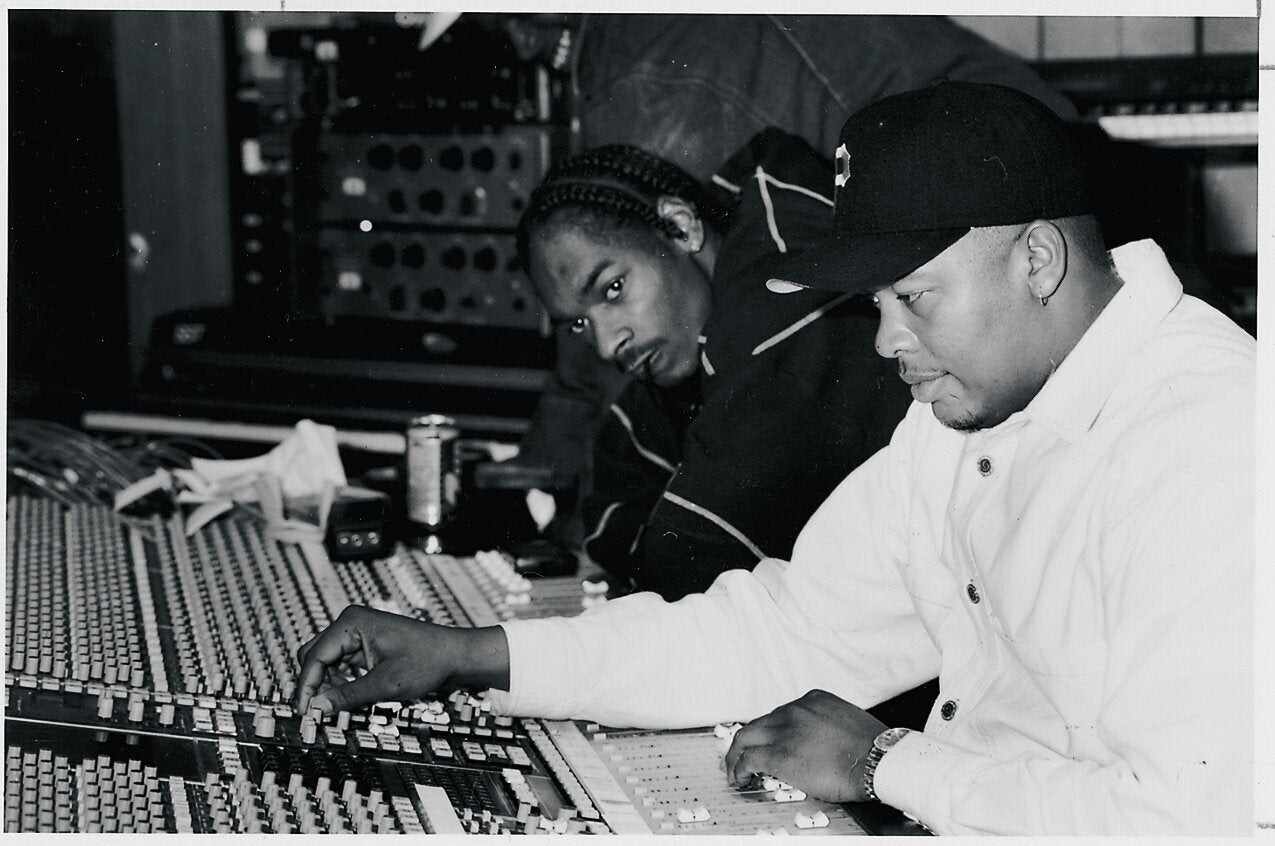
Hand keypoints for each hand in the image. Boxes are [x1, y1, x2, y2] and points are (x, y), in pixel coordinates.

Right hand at [294, 605, 508, 714]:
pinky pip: (340, 665)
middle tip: (315, 715)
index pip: (314, 657)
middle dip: (313, 686)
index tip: (304, 713)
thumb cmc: (428, 661)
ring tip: (335, 709)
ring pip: (325, 663)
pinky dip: (339, 683)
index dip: (306, 687)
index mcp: (352, 623)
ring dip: (327, 686)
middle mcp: (351, 623)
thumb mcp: (386, 684)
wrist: (455, 655)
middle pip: (314, 657)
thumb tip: (316, 709)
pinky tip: (348, 699)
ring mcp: (357, 633)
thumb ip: (348, 696)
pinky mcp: (364, 645)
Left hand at [723, 689, 887, 801]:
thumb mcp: (847, 722)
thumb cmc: (873, 748)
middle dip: (749, 741)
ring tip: (735, 770)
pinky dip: (738, 768)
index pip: (781, 714)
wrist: (877, 760)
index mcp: (813, 700)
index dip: (772, 732)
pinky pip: (748, 759)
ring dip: (737, 754)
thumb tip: (820, 744)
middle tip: (743, 756)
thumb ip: (827, 726)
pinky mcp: (779, 754)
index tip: (770, 743)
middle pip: (759, 723)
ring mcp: (785, 730)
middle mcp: (795, 710)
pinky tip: (740, 778)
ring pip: (746, 737)